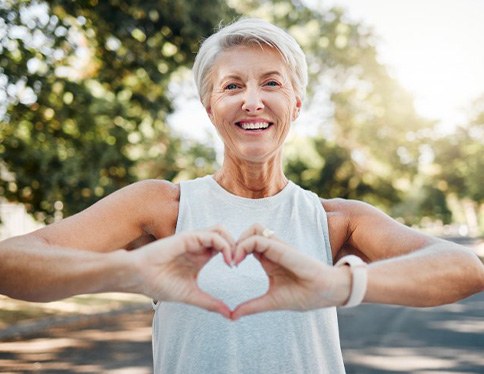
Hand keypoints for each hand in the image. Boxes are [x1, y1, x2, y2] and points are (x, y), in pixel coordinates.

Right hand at [129, 226, 234, 318]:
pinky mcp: (188, 237)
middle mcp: (198, 245)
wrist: (138, 277)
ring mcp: (193, 240)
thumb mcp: (191, 295)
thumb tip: (229, 315)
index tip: (238, 270)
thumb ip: (210, 303)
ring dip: (232, 243)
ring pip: (220, 230)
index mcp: (200, 256)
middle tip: (239, 263)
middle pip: (226, 235)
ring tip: (233, 261)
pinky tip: (226, 260)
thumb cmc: (159, 284)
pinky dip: (224, 245)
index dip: (235, 254)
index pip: (224, 247)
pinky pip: (212, 235)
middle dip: (237, 246)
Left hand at [231, 224, 350, 319]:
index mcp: (269, 259)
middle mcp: (272, 250)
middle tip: (229, 261)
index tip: (229, 267)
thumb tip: (232, 316)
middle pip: (249, 232)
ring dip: (239, 240)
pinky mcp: (281, 248)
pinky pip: (258, 238)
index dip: (235, 251)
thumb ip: (252, 306)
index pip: (248, 244)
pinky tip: (238, 260)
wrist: (327, 292)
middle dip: (234, 242)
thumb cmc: (304, 295)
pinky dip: (244, 245)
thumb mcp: (271, 301)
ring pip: (253, 229)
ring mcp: (277, 247)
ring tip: (233, 260)